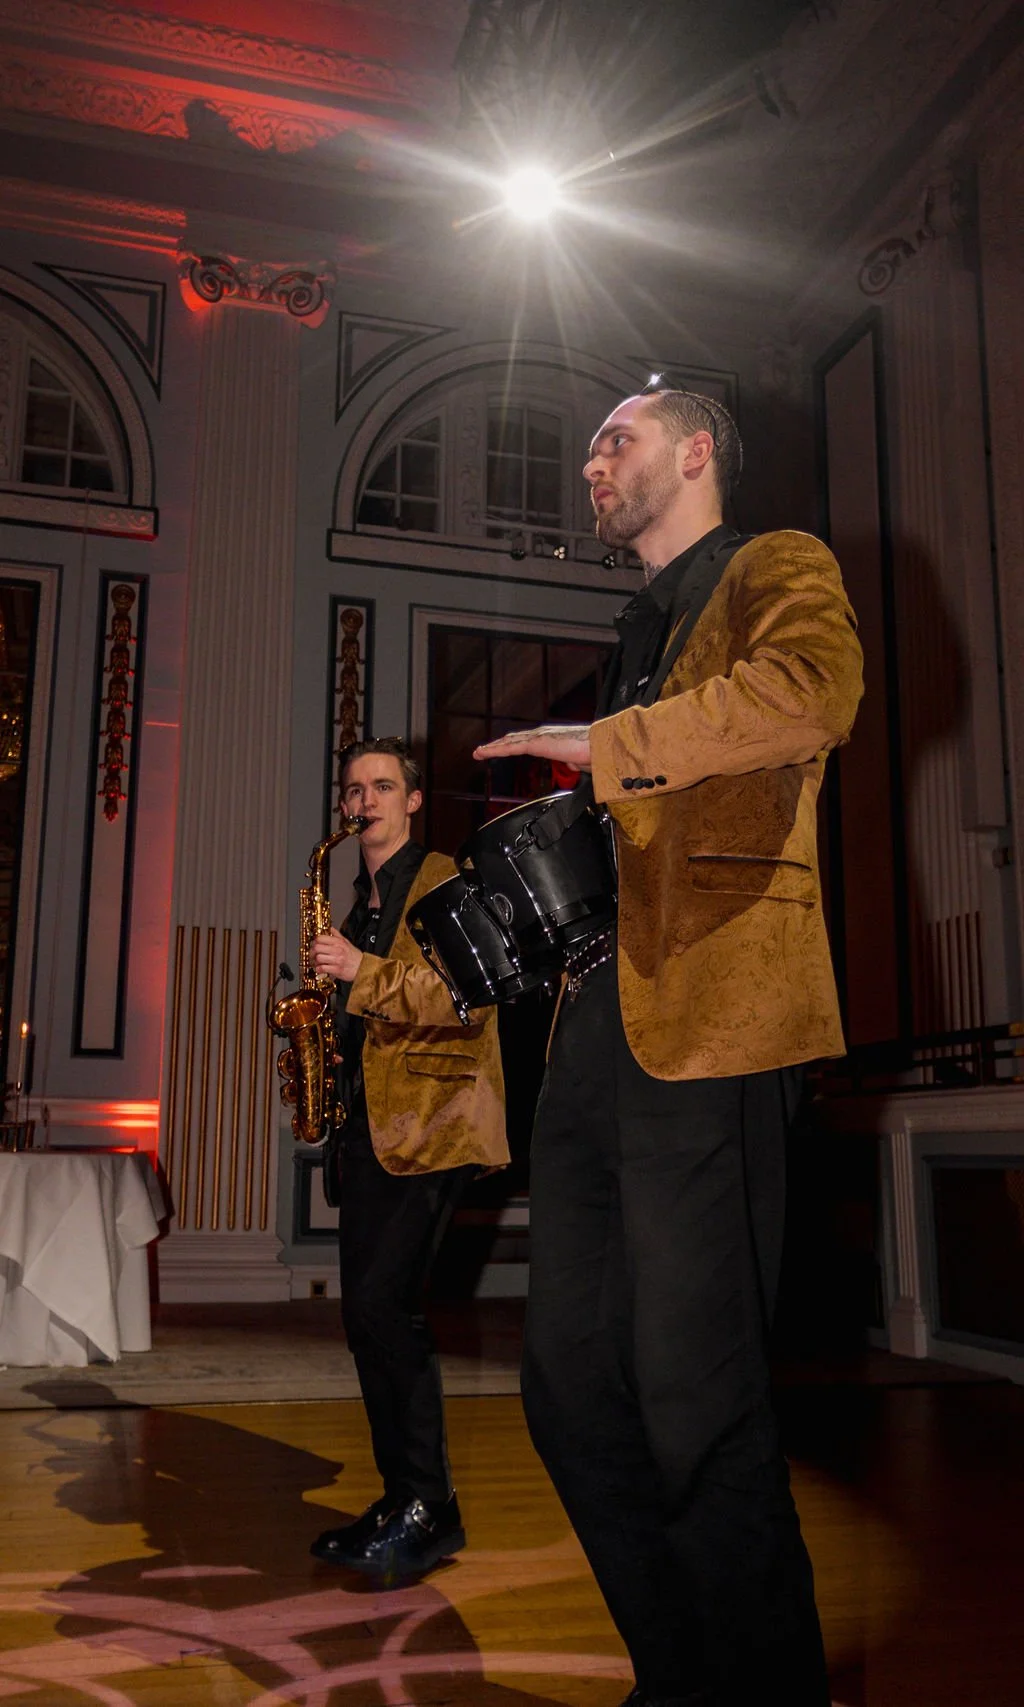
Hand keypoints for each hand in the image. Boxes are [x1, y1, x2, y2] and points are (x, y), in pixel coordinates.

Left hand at [309, 928, 362, 982]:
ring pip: (318, 958)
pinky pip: (322, 968)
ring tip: (316, 962)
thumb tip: (330, 928)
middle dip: (312, 952)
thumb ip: (337, 935)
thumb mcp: (346, 942)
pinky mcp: (336, 970)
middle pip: (316, 948)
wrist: (363, 967)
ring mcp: (337, 960)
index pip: (320, 938)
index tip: (313, 945)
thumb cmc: (354, 956)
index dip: (314, 941)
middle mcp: (337, 950)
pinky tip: (320, 968)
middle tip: (312, 954)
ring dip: (315, 961)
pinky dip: (318, 969)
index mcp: (338, 942)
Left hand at [473, 723, 591, 769]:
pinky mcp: (536, 744)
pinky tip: (485, 752)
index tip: (500, 748)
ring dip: (492, 747)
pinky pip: (511, 748)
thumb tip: (571, 764)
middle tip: (482, 750)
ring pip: (508, 743)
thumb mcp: (580, 762)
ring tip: (478, 752)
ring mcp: (538, 738)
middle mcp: (542, 734)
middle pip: (513, 739)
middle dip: (497, 745)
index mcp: (551, 739)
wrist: (601, 748)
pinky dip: (495, 750)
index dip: (511, 745)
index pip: (525, 741)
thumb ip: (571, 763)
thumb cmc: (595, 754)